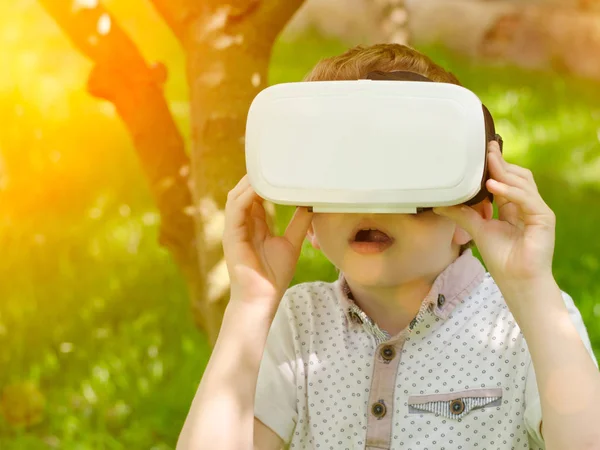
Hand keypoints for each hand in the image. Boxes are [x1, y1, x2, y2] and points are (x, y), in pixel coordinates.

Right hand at [223, 175, 312, 309]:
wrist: (262, 298)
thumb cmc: (273, 276)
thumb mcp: (291, 243)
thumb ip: (299, 223)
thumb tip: (311, 204)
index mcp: (254, 226)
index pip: (255, 198)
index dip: (263, 183)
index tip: (278, 169)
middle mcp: (242, 225)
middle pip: (243, 193)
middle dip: (254, 178)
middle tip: (271, 162)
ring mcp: (234, 230)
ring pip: (236, 197)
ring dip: (248, 183)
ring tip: (264, 169)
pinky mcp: (231, 236)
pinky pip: (236, 210)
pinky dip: (245, 196)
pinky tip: (258, 187)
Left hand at [433, 141, 555, 287]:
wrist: (518, 282)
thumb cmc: (502, 259)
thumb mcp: (477, 230)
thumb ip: (462, 214)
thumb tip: (439, 203)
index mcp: (514, 206)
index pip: (506, 179)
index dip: (495, 165)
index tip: (482, 151)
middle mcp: (528, 205)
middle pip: (516, 175)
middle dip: (500, 162)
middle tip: (485, 149)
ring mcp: (537, 210)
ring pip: (522, 182)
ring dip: (503, 173)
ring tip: (486, 165)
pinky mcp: (544, 218)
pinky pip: (526, 198)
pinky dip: (509, 191)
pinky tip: (492, 187)